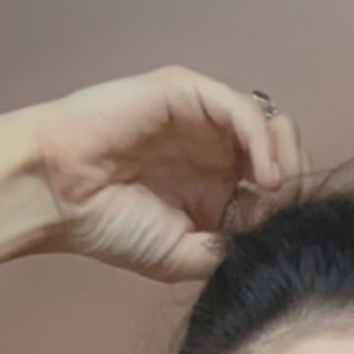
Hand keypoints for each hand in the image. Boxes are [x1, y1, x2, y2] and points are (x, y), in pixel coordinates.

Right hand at [19, 64, 311, 281]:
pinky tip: (265, 177)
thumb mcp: (183, 259)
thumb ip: (230, 250)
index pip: (274, 194)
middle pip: (282, 156)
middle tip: (282, 214)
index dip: (285, 215)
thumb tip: (272, 241)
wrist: (59, 196)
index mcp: (214, 191)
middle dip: (294, 185)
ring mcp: (203, 122)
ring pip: (271, 127)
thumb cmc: (109, 227)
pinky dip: (263, 142)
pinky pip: (244, 110)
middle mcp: (213, 153)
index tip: (277, 240)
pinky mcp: (189, 94)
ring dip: (286, 161)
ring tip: (276, 194)